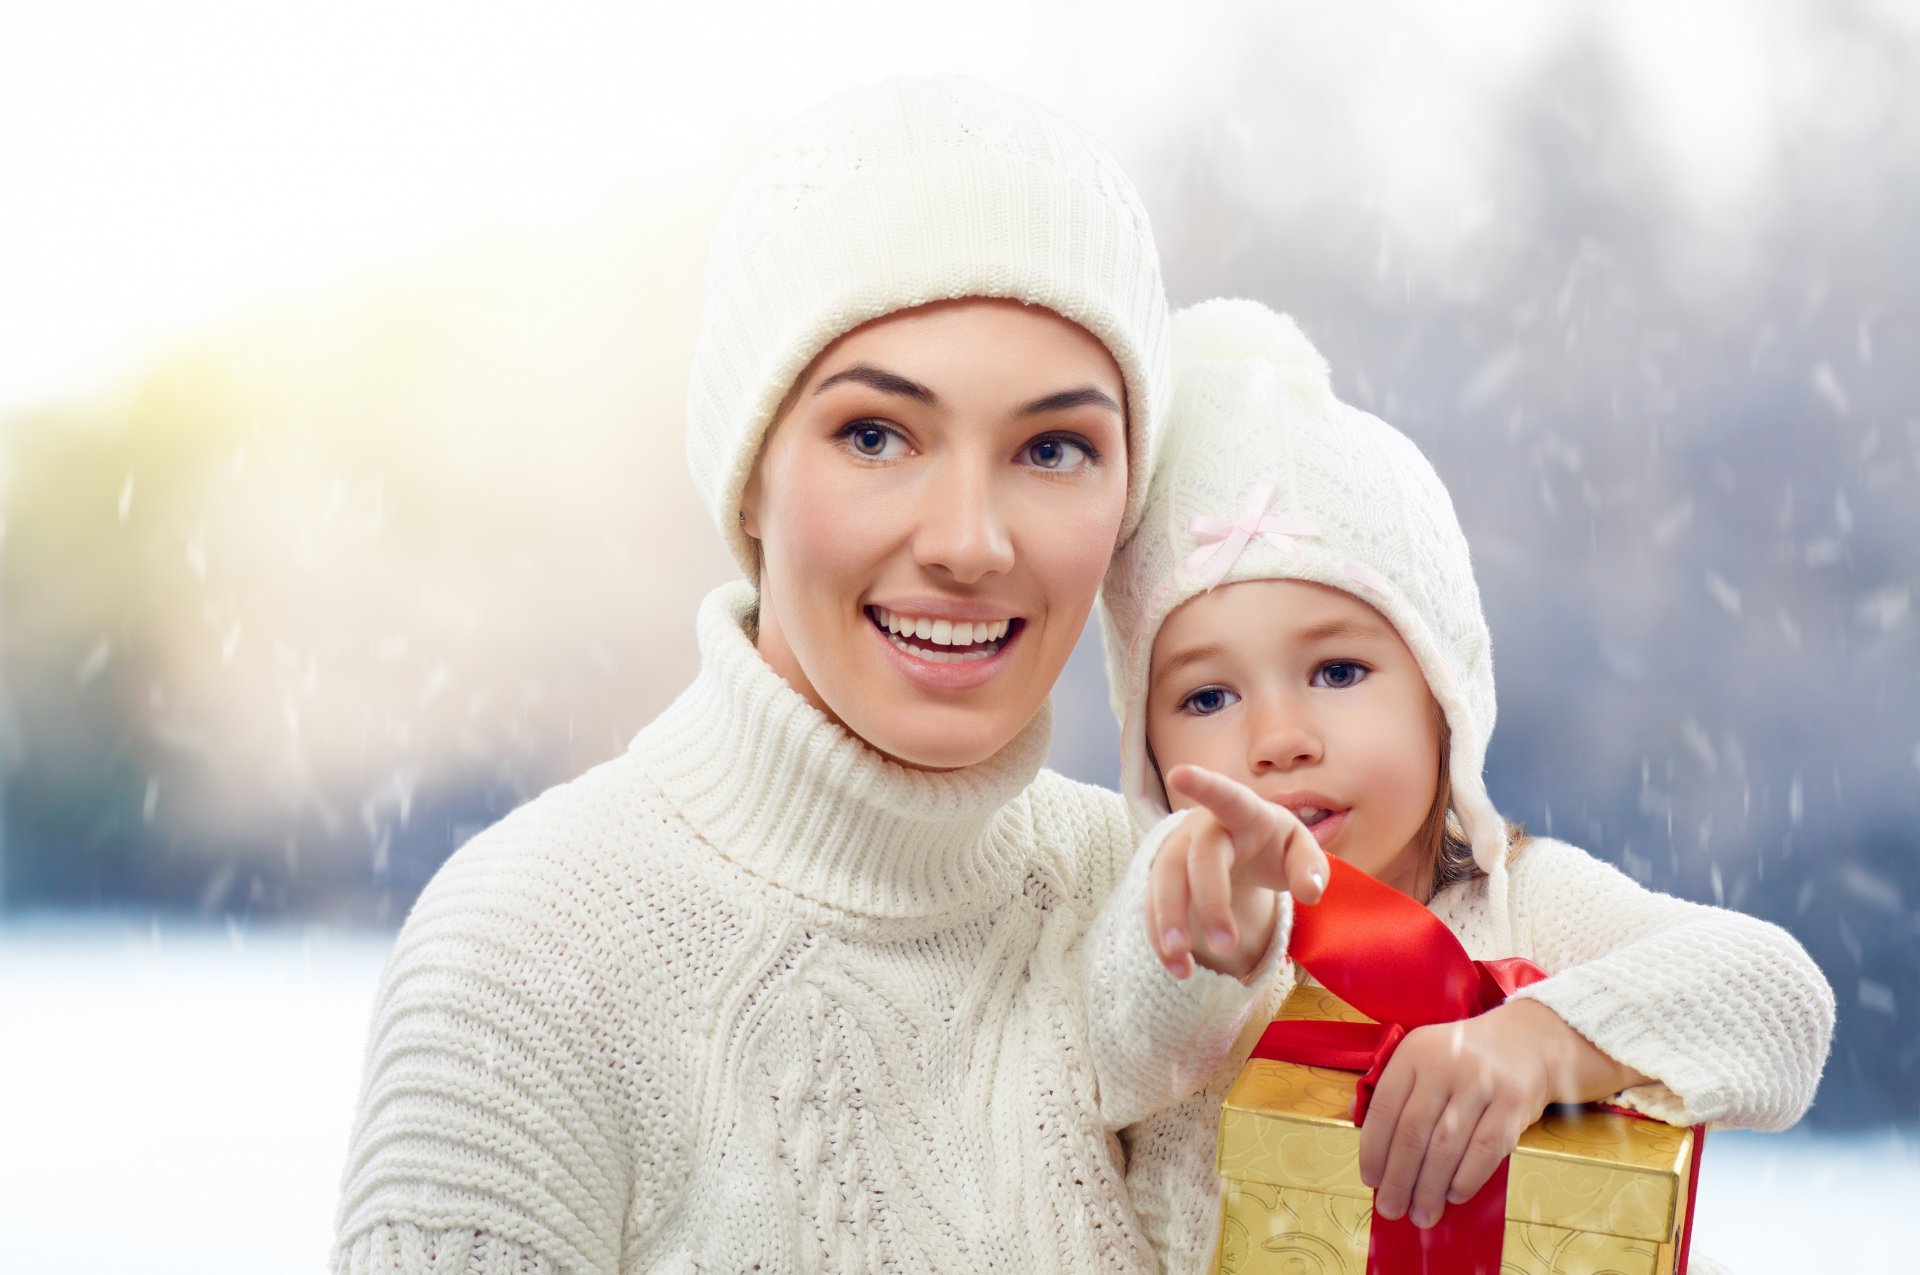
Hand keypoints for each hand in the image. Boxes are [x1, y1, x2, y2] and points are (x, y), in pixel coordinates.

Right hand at [1146, 764, 1329, 982]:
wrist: (1242, 846)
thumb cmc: (1274, 844)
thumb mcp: (1301, 848)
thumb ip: (1311, 866)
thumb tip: (1311, 892)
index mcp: (1242, 812)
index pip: (1225, 796)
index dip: (1203, 785)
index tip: (1179, 774)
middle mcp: (1201, 828)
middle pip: (1196, 858)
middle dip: (1208, 902)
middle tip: (1227, 946)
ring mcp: (1176, 851)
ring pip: (1164, 881)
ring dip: (1169, 922)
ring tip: (1182, 967)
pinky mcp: (1162, 879)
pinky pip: (1153, 905)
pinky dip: (1161, 938)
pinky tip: (1178, 969)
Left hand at [1359, 997, 1651, 1227]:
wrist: (1526, 1040)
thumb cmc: (1465, 1060)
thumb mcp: (1425, 1057)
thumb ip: (1397, 1091)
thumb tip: (1365, 1138)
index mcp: (1414, 1053)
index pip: (1384, 1107)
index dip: (1373, 1149)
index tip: (1370, 1180)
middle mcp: (1445, 1064)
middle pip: (1413, 1132)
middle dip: (1399, 1179)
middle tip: (1391, 1210)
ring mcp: (1481, 1082)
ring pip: (1447, 1146)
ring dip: (1430, 1188)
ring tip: (1422, 1214)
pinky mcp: (1513, 1102)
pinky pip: (1486, 1149)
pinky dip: (1467, 1178)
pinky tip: (1454, 1195)